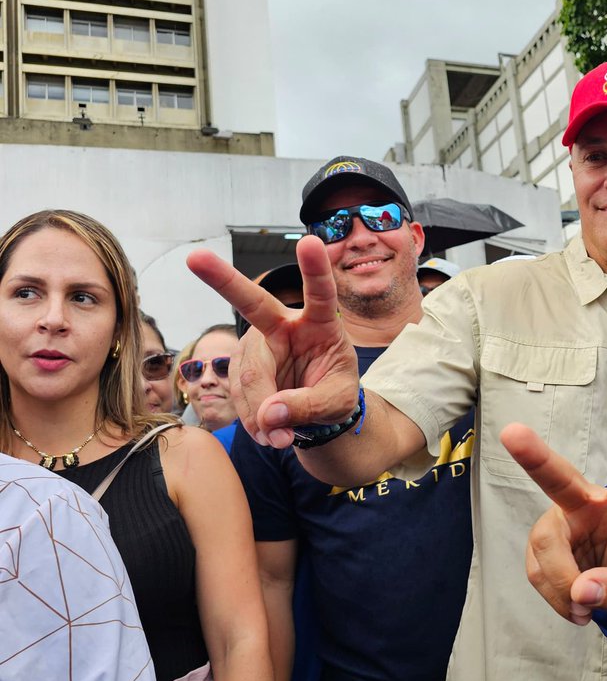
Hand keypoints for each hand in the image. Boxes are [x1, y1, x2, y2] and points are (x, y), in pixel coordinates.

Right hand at [187, 236, 360, 446]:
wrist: (318, 408)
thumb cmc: (334, 391)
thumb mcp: (337, 402)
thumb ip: (309, 406)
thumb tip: (269, 416)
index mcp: (320, 323)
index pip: (320, 293)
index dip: (315, 269)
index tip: (311, 241)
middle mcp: (283, 324)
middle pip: (253, 306)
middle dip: (222, 279)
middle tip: (194, 257)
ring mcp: (257, 343)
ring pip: (247, 373)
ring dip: (259, 412)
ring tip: (279, 439)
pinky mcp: (240, 366)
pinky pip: (238, 394)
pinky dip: (253, 421)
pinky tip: (268, 434)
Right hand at [500, 416, 606, 624]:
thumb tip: (581, 592)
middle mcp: (587, 502)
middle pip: (559, 478)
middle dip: (534, 456)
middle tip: (512, 433)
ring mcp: (560, 521)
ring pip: (545, 545)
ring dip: (561, 583)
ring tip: (585, 610)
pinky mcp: (542, 543)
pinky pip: (537, 571)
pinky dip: (556, 597)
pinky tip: (574, 606)